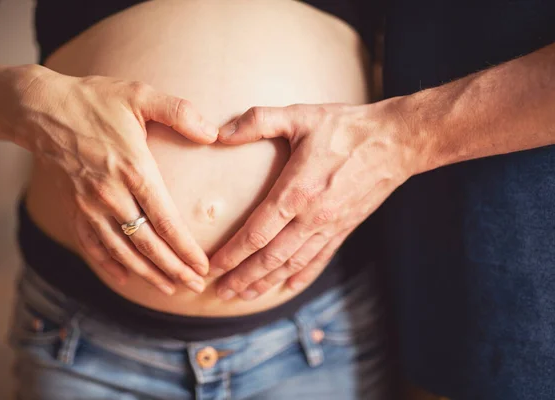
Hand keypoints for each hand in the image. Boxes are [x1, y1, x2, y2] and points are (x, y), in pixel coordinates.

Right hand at [12, 65, 217, 294]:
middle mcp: (111, 195)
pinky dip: (108, 264)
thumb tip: (214, 133)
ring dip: (147, 273)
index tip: (203, 267)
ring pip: (121, 251)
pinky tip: (123, 278)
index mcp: (134, 170)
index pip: (166, 221)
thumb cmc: (94, 100)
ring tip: (170, 288)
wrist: (39, 108)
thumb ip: (179, 112)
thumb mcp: (140, 95)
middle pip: (147, 244)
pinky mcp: (73, 208)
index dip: (186, 249)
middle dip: (174, 269)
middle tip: (196, 286)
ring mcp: (89, 205)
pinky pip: (91, 244)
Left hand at [211, 100, 420, 299]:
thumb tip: (220, 133)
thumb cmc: (346, 127)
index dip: (232, 253)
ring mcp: (330, 227)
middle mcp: (312, 217)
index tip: (213, 266)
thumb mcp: (300, 116)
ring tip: (244, 295)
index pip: (256, 233)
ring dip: (266, 282)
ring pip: (292, 264)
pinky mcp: (344, 229)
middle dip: (243, 277)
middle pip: (270, 258)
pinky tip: (287, 288)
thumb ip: (258, 121)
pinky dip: (301, 277)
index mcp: (297, 192)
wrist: (396, 142)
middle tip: (221, 292)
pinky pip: (319, 260)